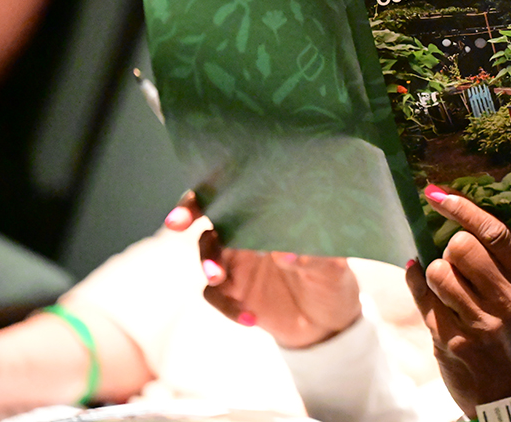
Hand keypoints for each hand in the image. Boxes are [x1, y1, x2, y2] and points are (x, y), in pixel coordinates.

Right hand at [165, 191, 361, 348]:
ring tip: (217, 276)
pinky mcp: (234, 294)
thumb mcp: (333, 268)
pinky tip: (251, 317)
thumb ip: (312, 258)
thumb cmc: (332, 280)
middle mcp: (247, 236)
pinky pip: (217, 296)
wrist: (330, 321)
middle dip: (187, 215)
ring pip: (208, 256)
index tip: (199, 189)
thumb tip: (285, 252)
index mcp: (270, 217)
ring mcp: (237, 265)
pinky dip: (228, 306)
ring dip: (208, 263)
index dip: (213, 191)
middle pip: (209, 217)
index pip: (237, 195)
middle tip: (176, 224)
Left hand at [405, 185, 510, 418]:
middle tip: (455, 258)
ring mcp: (481, 324)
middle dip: (451, 247)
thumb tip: (460, 211)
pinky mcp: (453, 341)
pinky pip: (421, 296)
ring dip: (435, 270)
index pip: (495, 233)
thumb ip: (505, 260)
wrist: (510, 391)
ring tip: (445, 281)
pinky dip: (416, 282)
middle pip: (463, 247)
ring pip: (439, 271)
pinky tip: (421, 279)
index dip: (463, 208)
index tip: (438, 194)